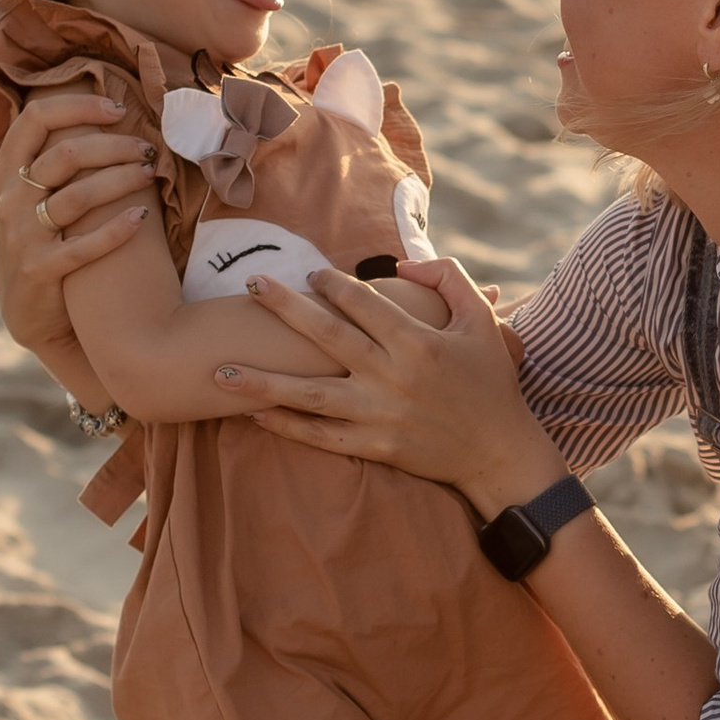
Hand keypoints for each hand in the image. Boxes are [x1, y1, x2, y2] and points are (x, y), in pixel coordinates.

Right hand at [0, 89, 156, 357]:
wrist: (30, 314)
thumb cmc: (44, 242)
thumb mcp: (31, 197)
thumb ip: (52, 160)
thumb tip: (104, 112)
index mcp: (5, 172)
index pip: (35, 118)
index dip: (78, 106)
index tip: (117, 108)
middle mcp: (9, 199)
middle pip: (66, 154)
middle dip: (115, 145)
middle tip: (146, 148)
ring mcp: (22, 236)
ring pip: (79, 195)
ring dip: (123, 179)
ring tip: (151, 173)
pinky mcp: (40, 269)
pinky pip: (84, 244)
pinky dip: (117, 228)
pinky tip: (142, 216)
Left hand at [227, 258, 565, 515]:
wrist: (499, 453)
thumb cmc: (491, 381)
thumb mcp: (482, 321)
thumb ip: (447, 279)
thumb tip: (401, 265)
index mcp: (417, 342)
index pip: (363, 302)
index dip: (333, 283)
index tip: (310, 273)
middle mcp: (392, 377)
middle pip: (326, 336)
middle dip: (285, 308)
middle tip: (252, 285)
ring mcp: (379, 415)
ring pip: (309, 394)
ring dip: (262, 381)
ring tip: (220, 369)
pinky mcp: (374, 447)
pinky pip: (321, 436)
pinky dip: (286, 426)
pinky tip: (254, 414)